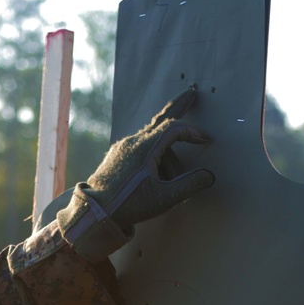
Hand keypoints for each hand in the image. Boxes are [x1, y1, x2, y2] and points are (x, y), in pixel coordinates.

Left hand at [58, 86, 214, 261]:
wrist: (94, 212)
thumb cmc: (129, 205)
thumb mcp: (165, 198)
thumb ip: (190, 185)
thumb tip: (210, 175)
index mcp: (145, 147)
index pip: (175, 128)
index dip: (193, 131)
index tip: (206, 139)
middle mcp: (133, 142)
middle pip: (161, 118)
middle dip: (178, 105)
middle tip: (192, 92)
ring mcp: (123, 147)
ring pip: (151, 138)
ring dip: (166, 150)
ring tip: (170, 179)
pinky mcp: (116, 155)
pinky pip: (140, 146)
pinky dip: (153, 150)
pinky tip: (155, 167)